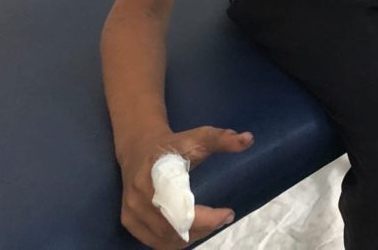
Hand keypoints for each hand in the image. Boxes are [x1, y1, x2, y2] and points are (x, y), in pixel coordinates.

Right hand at [118, 126, 253, 248]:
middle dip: (204, 227)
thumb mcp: (199, 137)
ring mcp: (132, 213)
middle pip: (175, 229)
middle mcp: (139, 197)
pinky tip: (191, 229)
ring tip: (209, 222)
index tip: (228, 213)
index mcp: (155, 175)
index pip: (182, 209)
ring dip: (192, 236)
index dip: (207, 218)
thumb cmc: (173, 144)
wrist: (139, 148)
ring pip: (166, 240)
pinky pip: (156, 242)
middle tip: (223, 217)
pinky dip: (177, 240)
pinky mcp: (129, 222)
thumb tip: (248, 139)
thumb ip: (222, 139)